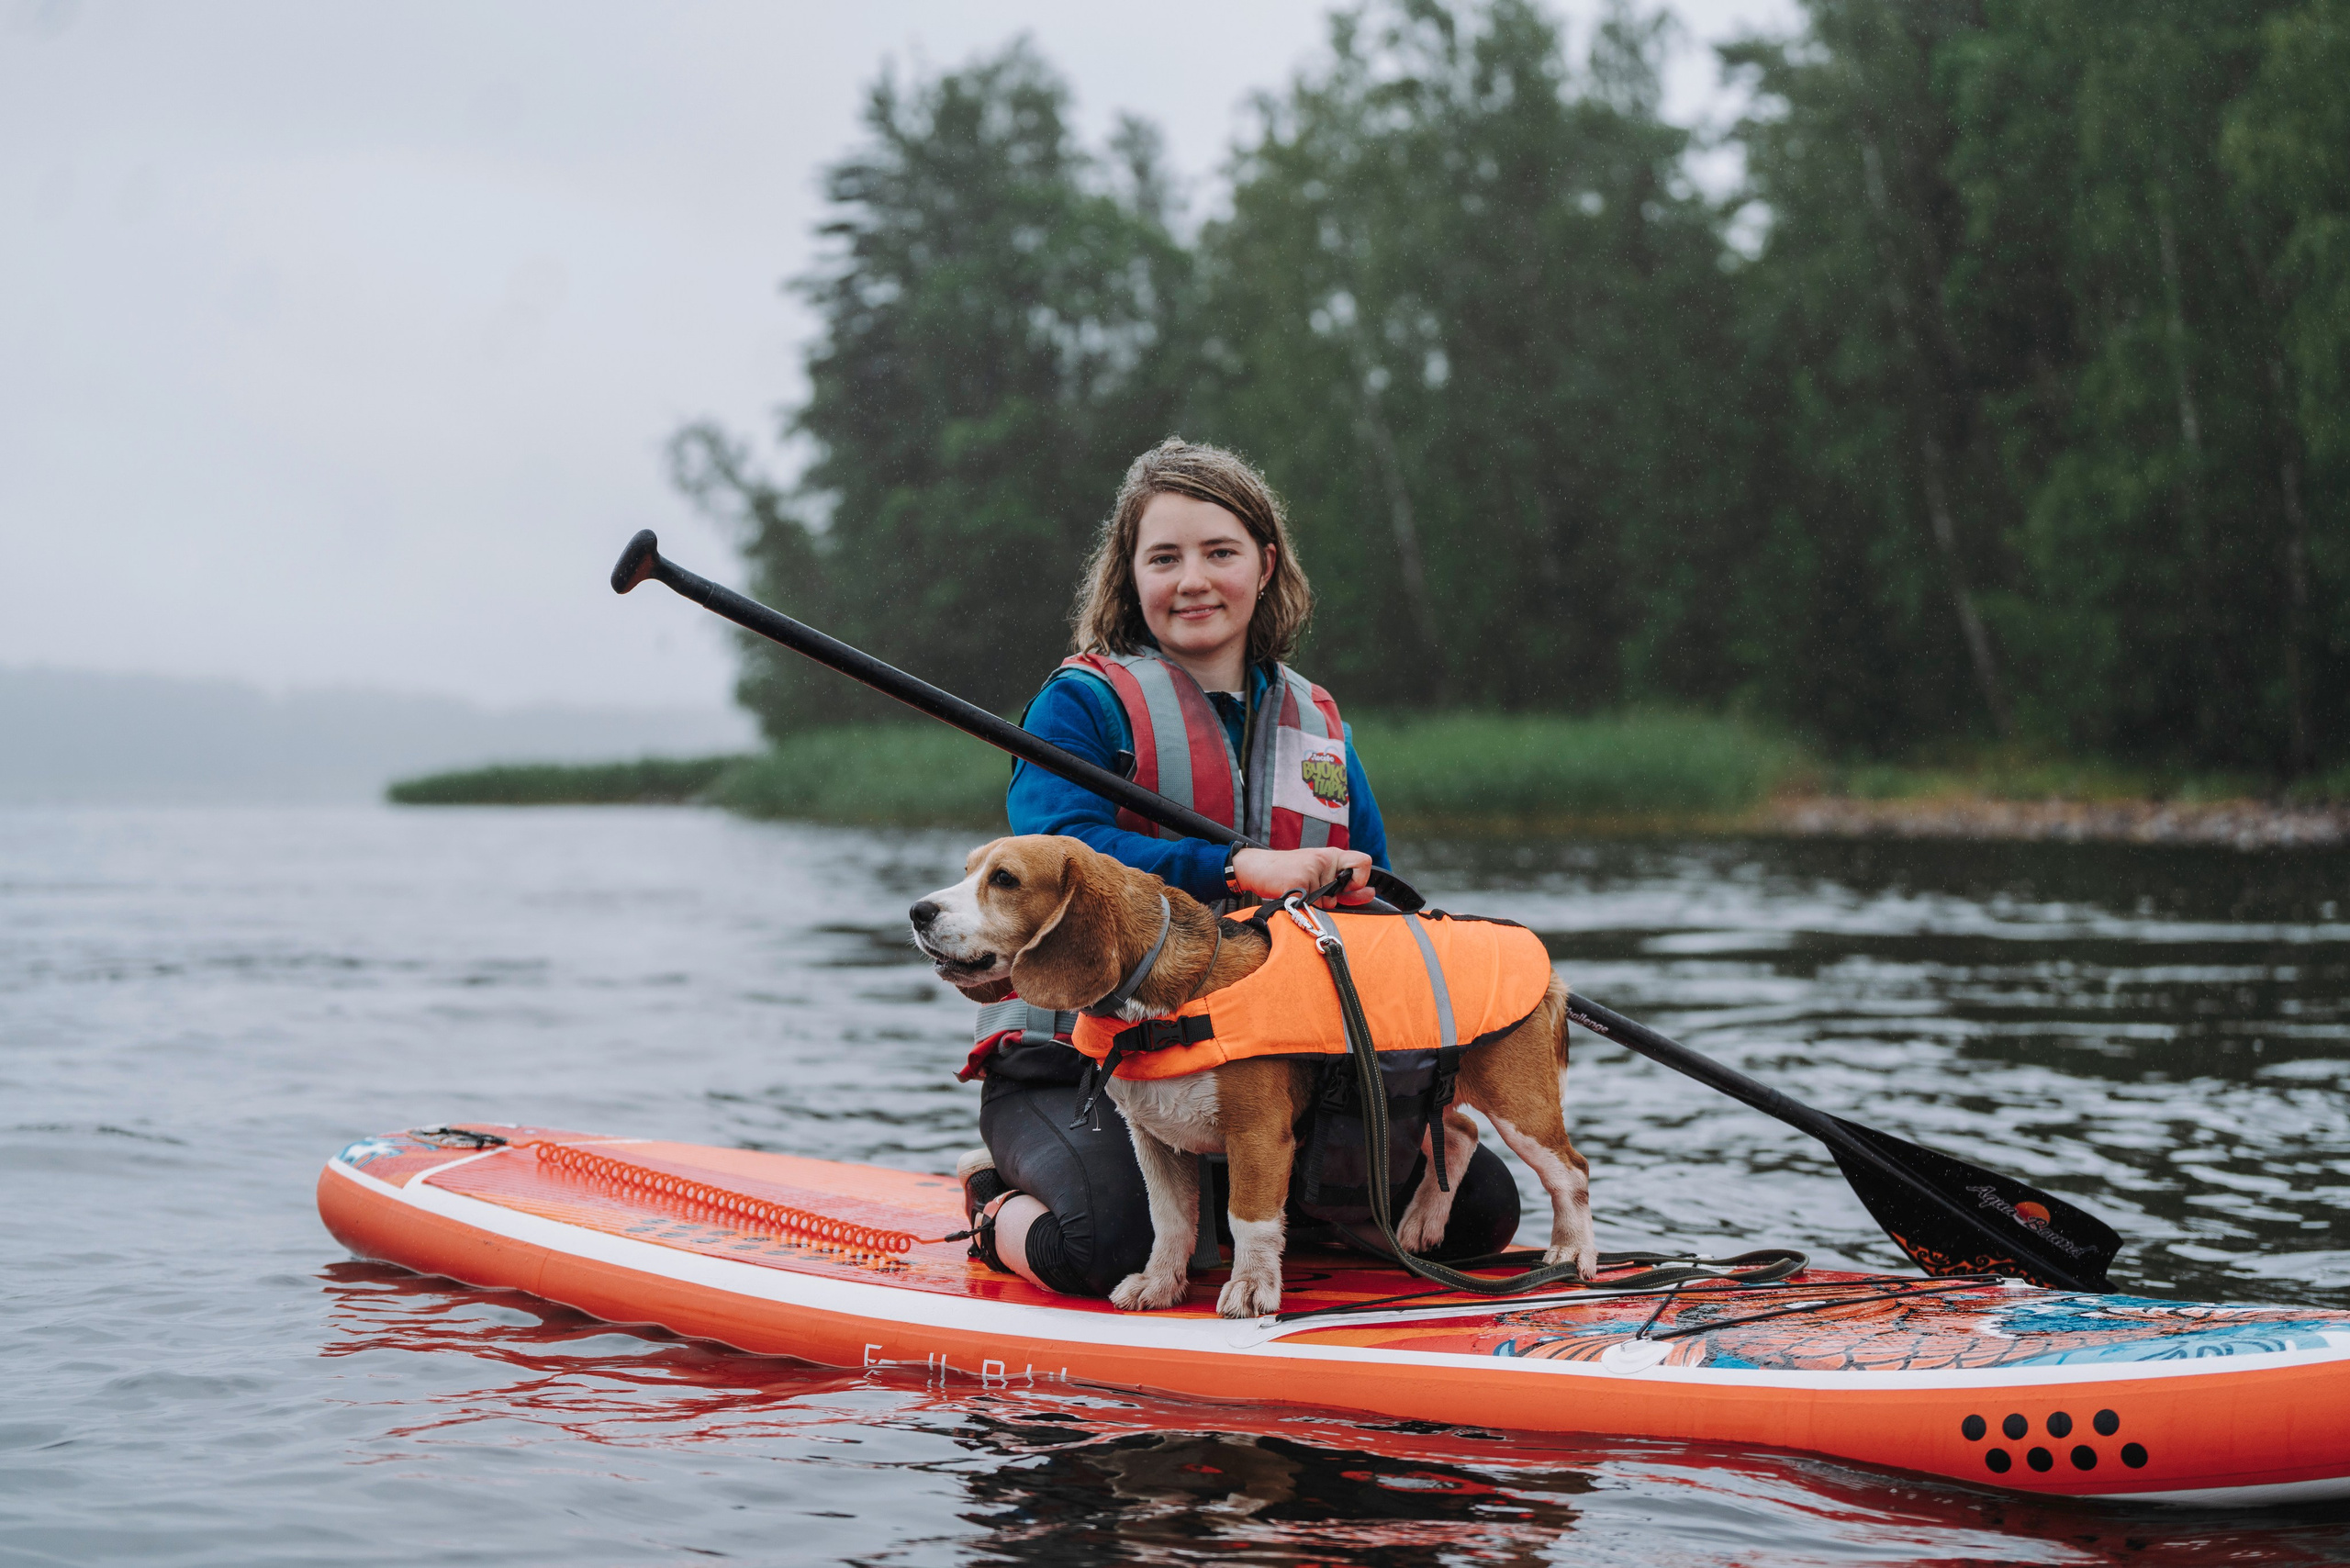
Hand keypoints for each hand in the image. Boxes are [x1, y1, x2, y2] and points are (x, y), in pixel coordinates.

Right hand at [1228, 846, 1375, 906]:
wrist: (1256, 868)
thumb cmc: (1288, 874)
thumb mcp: (1319, 876)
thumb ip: (1345, 887)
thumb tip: (1371, 894)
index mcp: (1332, 855)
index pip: (1364, 862)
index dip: (1360, 880)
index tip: (1347, 887)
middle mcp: (1325, 859)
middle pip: (1348, 887)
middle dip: (1335, 897)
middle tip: (1316, 890)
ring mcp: (1312, 869)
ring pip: (1328, 902)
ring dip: (1315, 904)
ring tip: (1298, 890)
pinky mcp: (1298, 881)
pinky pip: (1310, 906)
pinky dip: (1300, 907)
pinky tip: (1289, 894)